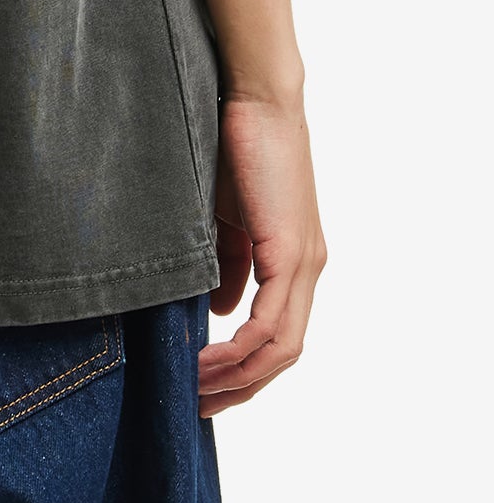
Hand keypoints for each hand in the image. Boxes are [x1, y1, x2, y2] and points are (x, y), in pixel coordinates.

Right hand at [197, 89, 327, 416]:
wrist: (255, 98)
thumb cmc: (232, 145)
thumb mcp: (223, 217)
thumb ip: (227, 263)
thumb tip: (216, 310)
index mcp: (293, 261)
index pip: (278, 337)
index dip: (243, 370)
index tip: (202, 385)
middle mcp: (307, 269)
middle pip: (284, 354)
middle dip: (240, 386)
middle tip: (197, 404)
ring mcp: (304, 262)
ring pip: (282, 346)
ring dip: (239, 376)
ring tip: (196, 389)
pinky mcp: (292, 251)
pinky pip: (273, 321)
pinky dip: (242, 347)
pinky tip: (208, 356)